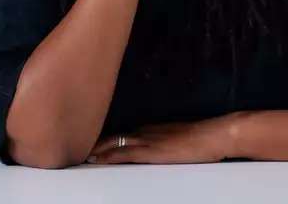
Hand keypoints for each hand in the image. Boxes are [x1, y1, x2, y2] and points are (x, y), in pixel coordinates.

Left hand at [86, 115, 236, 164]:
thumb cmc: (201, 139)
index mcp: (149, 128)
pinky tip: (95, 158)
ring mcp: (147, 140)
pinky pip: (124, 152)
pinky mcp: (152, 151)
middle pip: (111, 135)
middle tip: (72, 143)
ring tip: (76, 153)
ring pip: (113, 142)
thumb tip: (149, 146)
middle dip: (93, 140)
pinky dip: (108, 154)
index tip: (85, 139)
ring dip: (95, 148)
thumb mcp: (177, 137)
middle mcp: (144, 131)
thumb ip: (160, 139)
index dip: (100, 137)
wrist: (214, 135)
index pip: (119, 132)